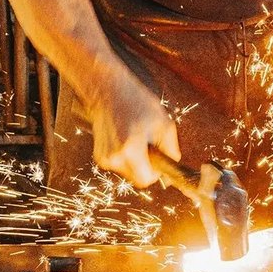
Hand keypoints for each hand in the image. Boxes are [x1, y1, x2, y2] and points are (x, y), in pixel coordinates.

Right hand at [89, 72, 178, 187]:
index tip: (159, 164)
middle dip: (146, 167)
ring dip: (136, 162)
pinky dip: (125, 157)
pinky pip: (119, 165)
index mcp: (131, 150)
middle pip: (137, 178)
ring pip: (128, 172)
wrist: (108, 91)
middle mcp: (115, 157)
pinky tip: (126, 140)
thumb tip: (173, 163)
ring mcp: (105, 158)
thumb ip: (171, 149)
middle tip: (150, 148)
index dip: (156, 174)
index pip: (145, 180)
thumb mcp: (163, 123)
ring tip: (137, 140)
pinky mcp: (99, 156)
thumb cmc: (137, 102)